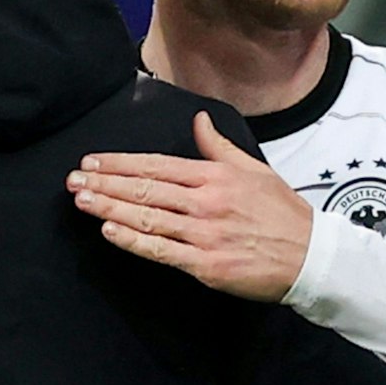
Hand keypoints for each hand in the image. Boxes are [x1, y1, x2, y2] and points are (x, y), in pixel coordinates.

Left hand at [67, 110, 311, 302]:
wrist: (311, 257)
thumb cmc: (282, 213)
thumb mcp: (253, 169)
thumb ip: (218, 146)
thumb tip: (198, 120)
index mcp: (214, 176)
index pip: (156, 165)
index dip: (120, 163)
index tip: (92, 161)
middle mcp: (205, 201)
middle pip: (145, 188)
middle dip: (105, 183)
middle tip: (74, 180)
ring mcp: (204, 234)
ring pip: (147, 217)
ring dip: (110, 208)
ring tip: (81, 201)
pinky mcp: (206, 264)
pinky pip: (162, 251)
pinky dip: (133, 240)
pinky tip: (110, 231)